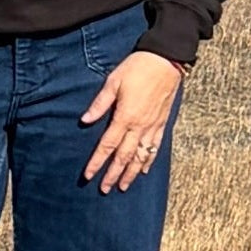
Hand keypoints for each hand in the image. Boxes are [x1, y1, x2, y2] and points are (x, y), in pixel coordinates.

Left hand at [81, 51, 182, 193]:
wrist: (166, 61)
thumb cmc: (137, 67)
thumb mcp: (114, 81)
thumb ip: (100, 103)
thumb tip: (84, 120)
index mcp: (125, 116)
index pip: (107, 145)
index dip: (97, 162)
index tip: (88, 176)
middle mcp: (139, 126)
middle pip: (124, 156)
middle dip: (113, 174)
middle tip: (104, 189)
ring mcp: (152, 126)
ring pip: (140, 156)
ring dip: (131, 173)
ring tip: (123, 187)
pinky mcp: (162, 123)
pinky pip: (155, 147)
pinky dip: (149, 160)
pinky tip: (144, 169)